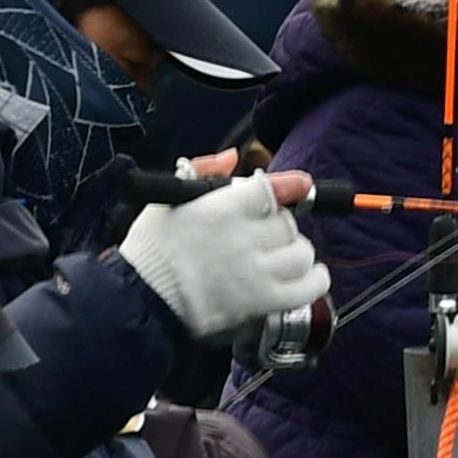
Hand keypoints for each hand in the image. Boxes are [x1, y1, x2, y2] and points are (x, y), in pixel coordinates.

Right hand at [117, 170, 326, 343]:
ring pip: (302, 253)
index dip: (288, 187)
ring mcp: (255, 270)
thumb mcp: (168, 200)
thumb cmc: (152, 251)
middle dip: (280, 227)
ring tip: (282, 258)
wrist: (142, 299)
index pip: (269, 189)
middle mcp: (242, 237)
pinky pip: (309, 288)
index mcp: (220, 209)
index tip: (301, 186)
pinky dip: (315, 281)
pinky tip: (310, 277)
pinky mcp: (263, 301)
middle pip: (286, 222)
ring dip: (297, 254)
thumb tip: (232, 157)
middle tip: (265, 236)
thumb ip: (202, 172)